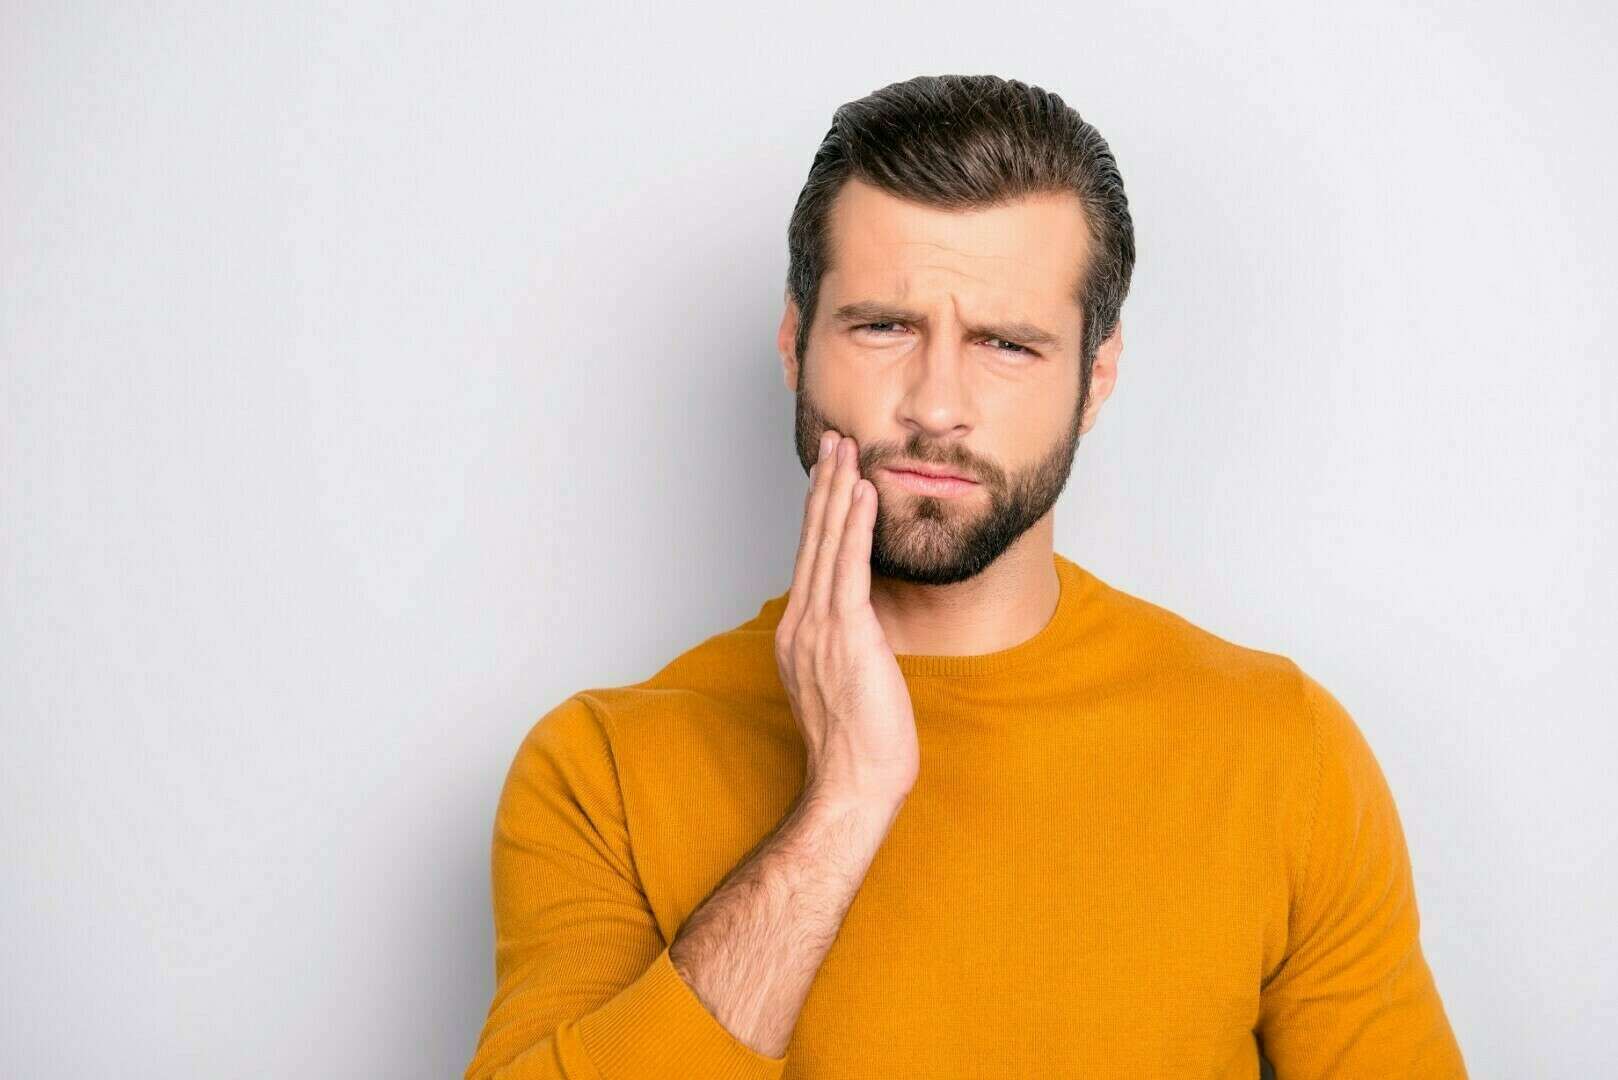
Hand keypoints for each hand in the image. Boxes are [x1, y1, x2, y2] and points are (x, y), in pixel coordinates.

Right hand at [774, 431, 918, 807]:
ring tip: (847, 450)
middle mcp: (801, 624)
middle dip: (824, 487)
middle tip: (834, 442)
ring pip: (826, 545)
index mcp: (799, 635)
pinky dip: (854, 526)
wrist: (854, 784)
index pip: (811, 561)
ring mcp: (819, 628)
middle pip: (812, 541)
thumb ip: (847, 648)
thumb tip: (864, 629)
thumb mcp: (848, 684)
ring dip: (837, 492)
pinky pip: (849, 567)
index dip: (820, 514)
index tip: (830, 477)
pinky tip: (862, 493)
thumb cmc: (859, 747)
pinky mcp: (846, 634)